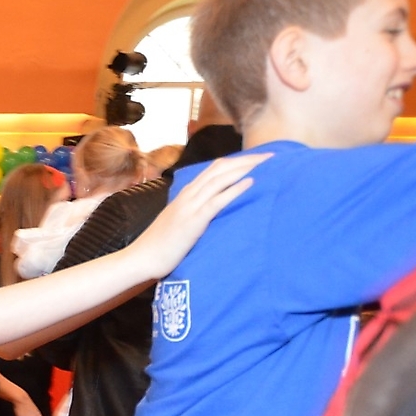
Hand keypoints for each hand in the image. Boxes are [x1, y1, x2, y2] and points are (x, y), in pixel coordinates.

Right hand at [132, 151, 269, 279]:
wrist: (142, 258)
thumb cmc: (160, 244)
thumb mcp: (179, 221)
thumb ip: (194, 211)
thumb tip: (213, 209)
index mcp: (186, 194)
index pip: (214, 169)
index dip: (238, 160)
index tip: (259, 158)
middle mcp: (188, 195)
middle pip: (220, 168)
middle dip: (248, 160)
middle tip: (272, 156)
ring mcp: (189, 207)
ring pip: (219, 180)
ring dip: (245, 169)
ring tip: (267, 164)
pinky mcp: (192, 221)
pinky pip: (216, 201)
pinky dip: (234, 190)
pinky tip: (250, 183)